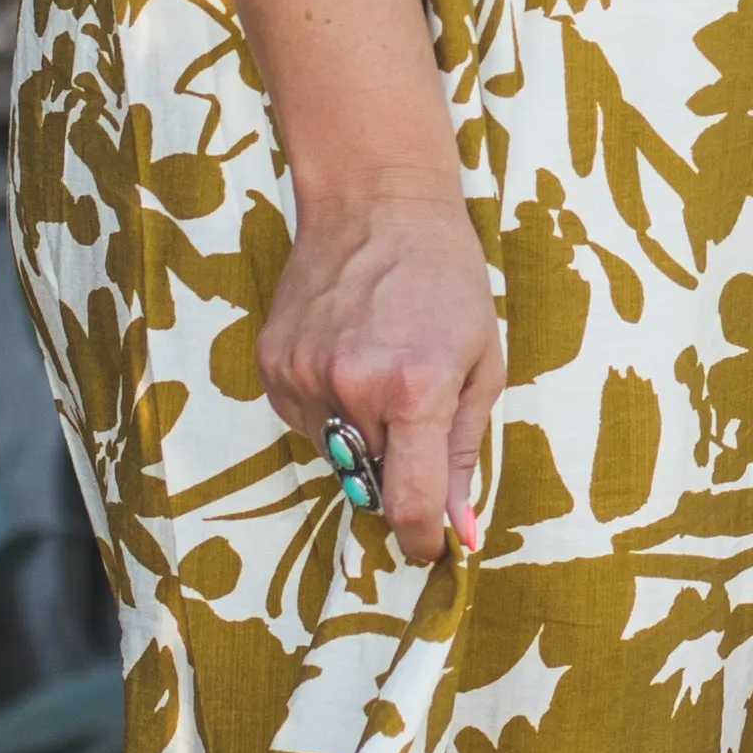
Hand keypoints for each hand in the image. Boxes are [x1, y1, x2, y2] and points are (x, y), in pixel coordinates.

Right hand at [260, 188, 502, 565]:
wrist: (376, 203)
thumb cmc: (446, 280)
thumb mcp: (480, 364)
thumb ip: (463, 453)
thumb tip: (458, 531)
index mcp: (414, 390)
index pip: (408, 504)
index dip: (421, 539)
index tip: (430, 549)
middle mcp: (351, 388)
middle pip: (371, 480)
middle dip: (397, 468)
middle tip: (415, 410)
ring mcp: (303, 375)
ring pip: (335, 452)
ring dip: (361, 433)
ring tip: (381, 365)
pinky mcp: (272, 364)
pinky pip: (304, 420)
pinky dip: (329, 406)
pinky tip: (348, 355)